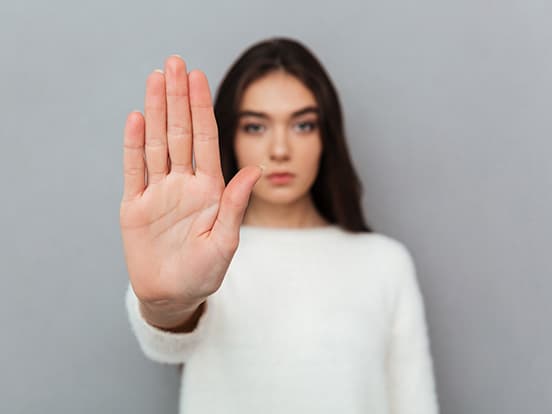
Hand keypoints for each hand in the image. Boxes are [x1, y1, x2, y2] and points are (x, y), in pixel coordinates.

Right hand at [120, 56, 262, 322]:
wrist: (172, 295)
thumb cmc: (204, 273)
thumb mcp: (225, 243)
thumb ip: (235, 206)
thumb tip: (253, 170)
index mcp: (210, 190)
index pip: (205, 140)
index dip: (202, 108)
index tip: (198, 77)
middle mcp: (184, 184)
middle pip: (180, 133)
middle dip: (178, 98)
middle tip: (174, 63)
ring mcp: (158, 192)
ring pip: (157, 143)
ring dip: (156, 111)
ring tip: (156, 79)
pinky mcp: (135, 205)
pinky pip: (134, 169)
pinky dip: (134, 144)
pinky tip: (137, 118)